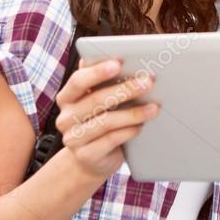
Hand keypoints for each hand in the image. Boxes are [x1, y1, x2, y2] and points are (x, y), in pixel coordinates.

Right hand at [55, 59, 158, 179]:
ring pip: (106, 122)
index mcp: (67, 98)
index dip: (97, 72)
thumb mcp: (100, 101)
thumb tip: (123, 59)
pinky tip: (141, 126)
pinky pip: (111, 140)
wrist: (92, 159)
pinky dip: (128, 131)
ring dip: (133, 113)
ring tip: (154, 108)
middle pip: (96, 100)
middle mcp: (66, 118)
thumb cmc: (100, 121)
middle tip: (148, 83)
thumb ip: (105, 83)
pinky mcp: (85, 155)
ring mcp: (73, 138)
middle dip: (125, 90)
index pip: (78, 81)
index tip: (119, 63)